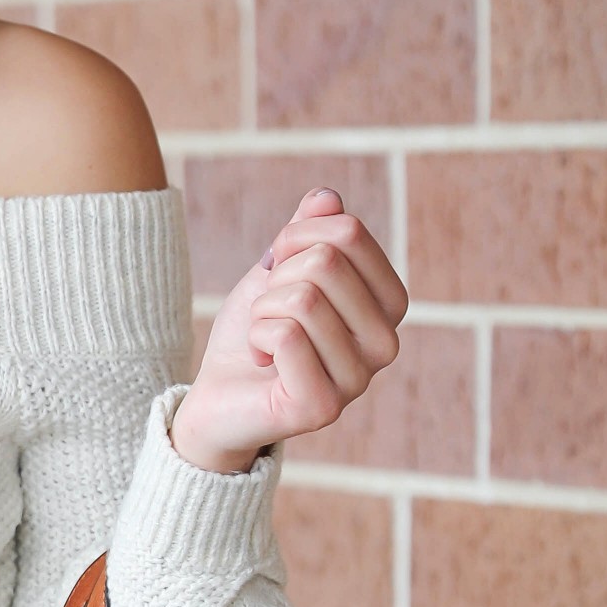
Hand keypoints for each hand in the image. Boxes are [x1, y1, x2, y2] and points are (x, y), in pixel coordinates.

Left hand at [172, 189, 406, 474]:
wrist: (219, 395)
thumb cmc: (255, 331)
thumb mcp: (279, 269)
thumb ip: (306, 233)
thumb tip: (326, 198)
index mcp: (387, 304)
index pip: (348, 232)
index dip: (296, 238)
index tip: (279, 270)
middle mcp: (386, 344)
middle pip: (326, 262)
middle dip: (278, 278)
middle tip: (269, 312)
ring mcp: (359, 380)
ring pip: (304, 299)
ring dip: (264, 312)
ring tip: (265, 340)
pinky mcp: (323, 407)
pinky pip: (285, 336)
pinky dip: (256, 338)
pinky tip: (261, 362)